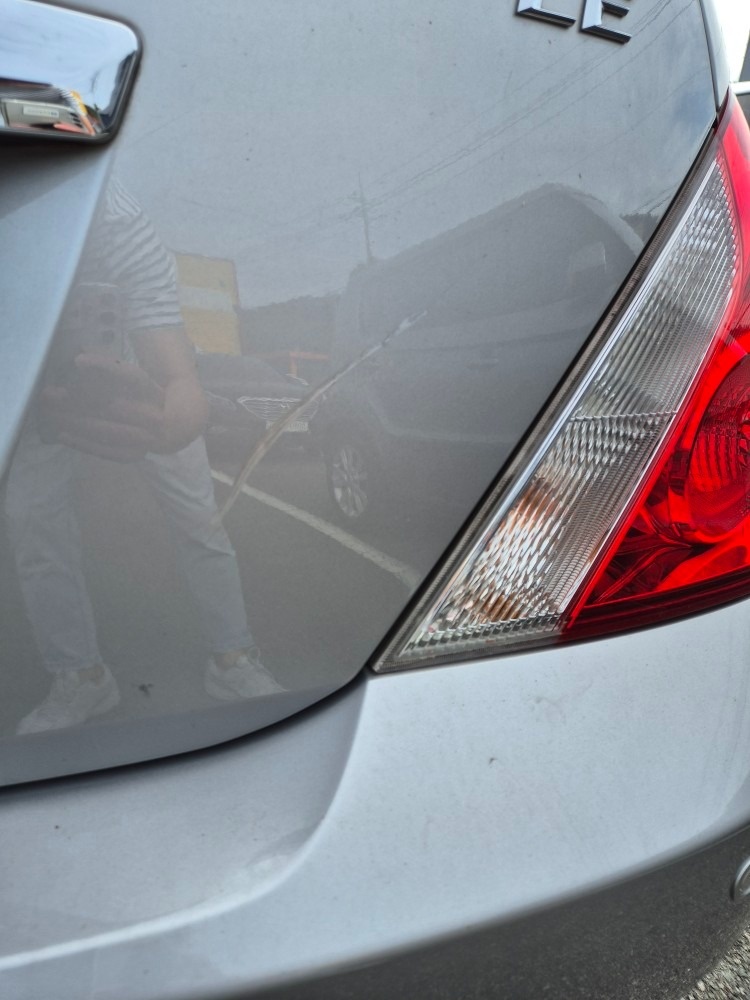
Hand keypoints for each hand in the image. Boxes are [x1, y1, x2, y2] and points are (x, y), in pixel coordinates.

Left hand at [39, 354, 168, 461]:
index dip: (105, 367)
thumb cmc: (142, 399)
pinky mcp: (135, 454)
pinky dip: (83, 443)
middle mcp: (153, 415)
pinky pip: (106, 451)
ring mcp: (146, 438)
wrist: (174, 428)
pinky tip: (63, 435)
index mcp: (152, 391)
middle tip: (49, 395)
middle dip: (76, 401)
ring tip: (51, 415)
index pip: (130, 377)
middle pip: (112, 407)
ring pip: (107, 431)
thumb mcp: (132, 381)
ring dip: (75, 423)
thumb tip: (78, 361)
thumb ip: (109, 371)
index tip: (78, 361)